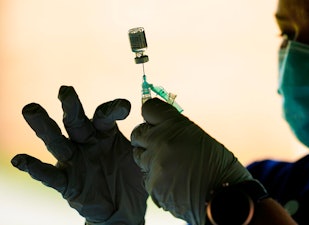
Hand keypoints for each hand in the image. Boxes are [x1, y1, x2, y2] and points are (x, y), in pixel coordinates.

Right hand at [11, 86, 147, 224]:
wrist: (124, 208)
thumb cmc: (132, 177)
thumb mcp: (142, 156)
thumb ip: (146, 139)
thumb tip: (161, 121)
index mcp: (105, 133)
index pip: (104, 115)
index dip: (112, 108)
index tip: (125, 107)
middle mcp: (86, 142)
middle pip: (75, 121)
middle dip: (71, 106)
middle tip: (66, 90)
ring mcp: (74, 161)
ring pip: (57, 141)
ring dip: (44, 127)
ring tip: (32, 109)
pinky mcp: (67, 182)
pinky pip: (49, 175)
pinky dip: (35, 168)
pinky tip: (20, 160)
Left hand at [131, 98, 252, 224]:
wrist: (225, 197)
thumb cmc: (219, 167)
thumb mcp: (200, 138)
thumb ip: (176, 130)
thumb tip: (159, 126)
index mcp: (175, 125)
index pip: (149, 109)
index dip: (152, 116)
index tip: (155, 122)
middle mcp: (161, 141)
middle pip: (138, 133)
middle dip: (146, 138)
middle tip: (159, 146)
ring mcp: (155, 164)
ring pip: (139, 156)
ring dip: (150, 159)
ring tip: (171, 166)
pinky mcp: (152, 185)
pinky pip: (146, 177)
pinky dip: (156, 180)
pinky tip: (174, 182)